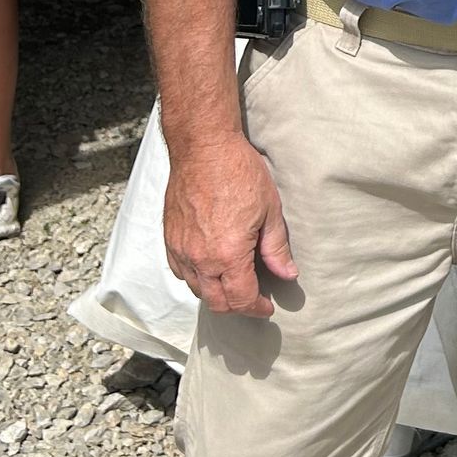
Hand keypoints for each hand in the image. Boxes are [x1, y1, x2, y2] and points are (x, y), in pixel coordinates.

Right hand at [162, 132, 297, 317]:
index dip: (256, 309)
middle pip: (216, 302)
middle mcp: (199, 258)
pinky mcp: (169, 238)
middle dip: (236, 307)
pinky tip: (210, 268)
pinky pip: (180, 271)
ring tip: (233, 283)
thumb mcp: (269, 210)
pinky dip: (195, 278)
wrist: (203, 147)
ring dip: (215, 293)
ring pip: (196, 289)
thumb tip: (287, 273)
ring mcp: (180, 249)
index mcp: (227, 255)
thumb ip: (276, 248)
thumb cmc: (238, 172)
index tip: (266, 308)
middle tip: (252, 300)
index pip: (241, 299)